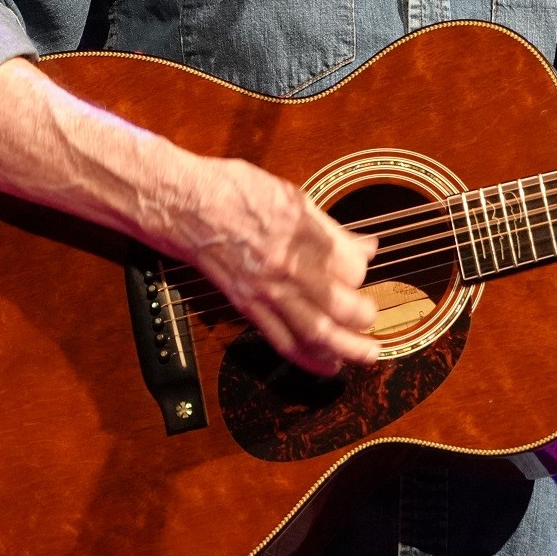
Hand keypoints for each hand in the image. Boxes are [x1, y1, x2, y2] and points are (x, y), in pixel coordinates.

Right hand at [171, 156, 379, 375]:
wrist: (183, 204)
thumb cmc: (233, 190)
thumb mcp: (291, 195)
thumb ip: (332, 228)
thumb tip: (366, 245)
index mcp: (300, 232)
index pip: (350, 265)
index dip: (363, 269)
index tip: (364, 267)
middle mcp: (285, 266)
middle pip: (339, 304)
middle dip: (363, 316)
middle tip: (374, 316)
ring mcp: (265, 290)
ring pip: (314, 331)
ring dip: (346, 348)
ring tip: (367, 354)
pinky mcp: (246, 306)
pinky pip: (282, 339)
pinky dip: (309, 357)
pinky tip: (328, 365)